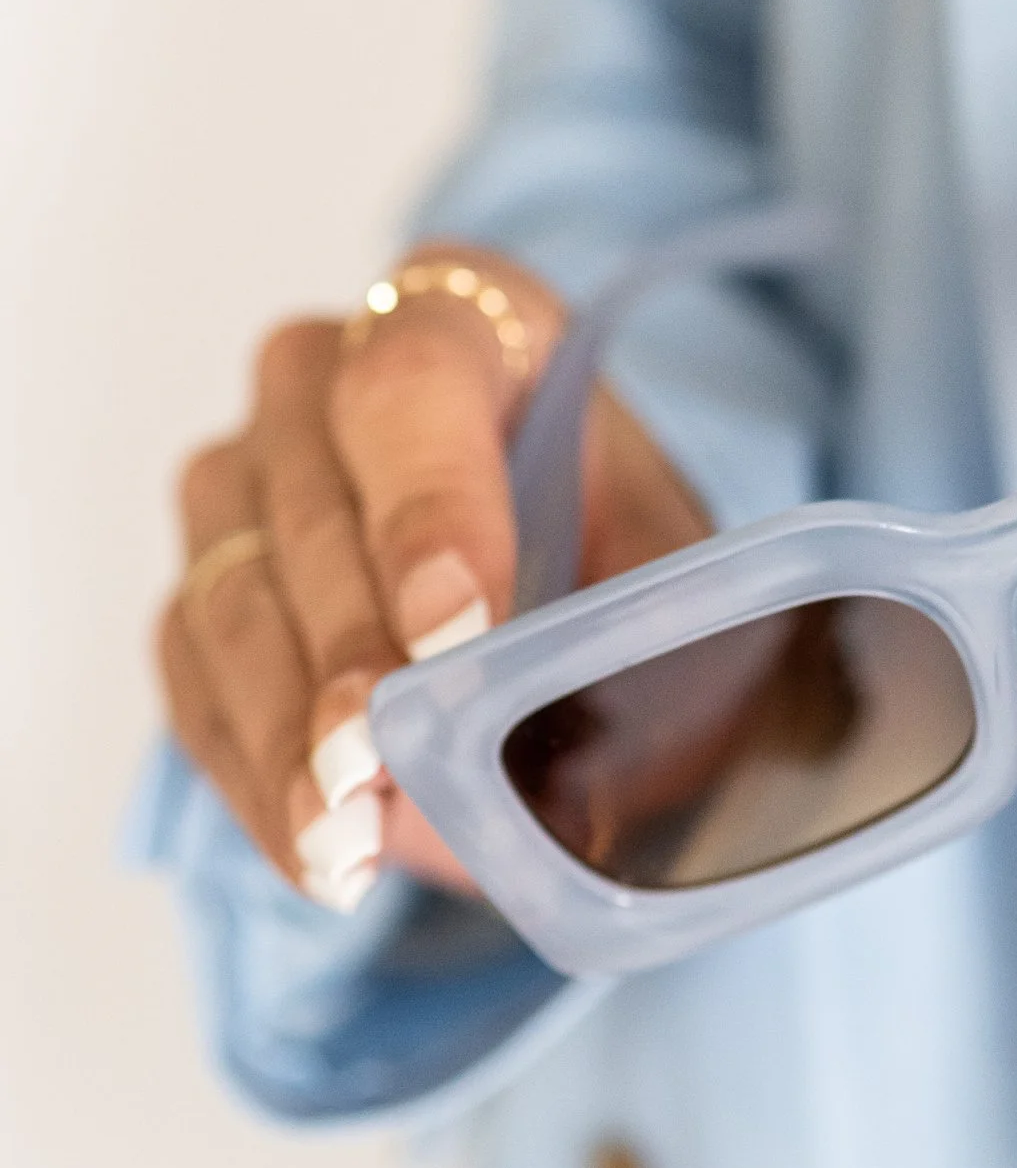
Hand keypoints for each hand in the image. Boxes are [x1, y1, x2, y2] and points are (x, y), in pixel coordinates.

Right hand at [156, 245, 705, 910]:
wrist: (573, 550)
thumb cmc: (623, 534)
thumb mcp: (669, 562)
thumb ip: (627, 644)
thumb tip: (538, 785)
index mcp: (465, 316)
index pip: (416, 382)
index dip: (430, 507)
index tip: (455, 631)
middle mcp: (322, 371)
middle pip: (309, 500)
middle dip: (345, 652)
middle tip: (374, 768)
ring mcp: (243, 470)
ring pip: (230, 592)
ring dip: (282, 732)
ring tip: (345, 842)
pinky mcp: (204, 574)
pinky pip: (195, 673)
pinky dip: (251, 773)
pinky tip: (313, 850)